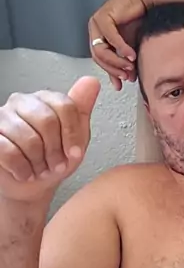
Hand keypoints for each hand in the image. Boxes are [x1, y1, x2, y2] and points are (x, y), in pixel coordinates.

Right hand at [0, 77, 99, 202]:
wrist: (32, 186)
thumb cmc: (53, 161)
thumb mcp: (76, 139)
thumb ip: (82, 110)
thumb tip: (91, 82)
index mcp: (44, 99)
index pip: (65, 106)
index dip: (72, 134)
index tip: (74, 153)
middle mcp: (22, 102)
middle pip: (47, 121)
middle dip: (55, 150)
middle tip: (55, 164)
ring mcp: (2, 118)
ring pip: (28, 138)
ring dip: (39, 162)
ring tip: (40, 169)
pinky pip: (9, 152)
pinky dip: (22, 169)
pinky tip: (26, 173)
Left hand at [88, 0, 147, 89]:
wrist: (147, 0)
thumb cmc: (140, 21)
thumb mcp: (132, 48)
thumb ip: (125, 63)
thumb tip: (125, 80)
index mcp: (99, 38)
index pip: (100, 62)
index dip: (111, 73)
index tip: (121, 83)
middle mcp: (95, 31)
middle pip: (98, 58)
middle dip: (114, 69)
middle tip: (127, 76)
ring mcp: (97, 23)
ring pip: (101, 50)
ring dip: (116, 61)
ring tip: (130, 66)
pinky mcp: (103, 16)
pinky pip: (110, 38)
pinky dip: (121, 49)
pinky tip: (131, 55)